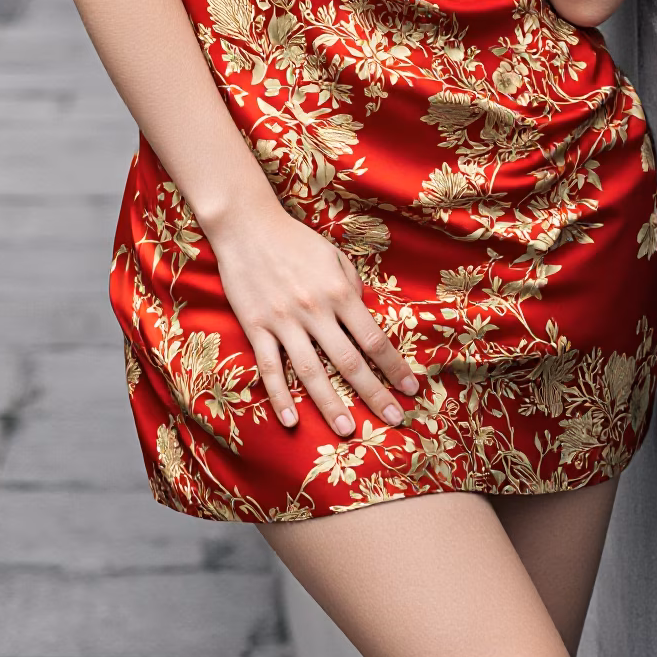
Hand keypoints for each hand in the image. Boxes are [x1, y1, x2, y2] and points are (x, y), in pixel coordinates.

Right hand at [208, 202, 420, 435]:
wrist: (247, 225)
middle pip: (349, 361)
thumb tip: (363, 314)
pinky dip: (279, 395)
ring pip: (311, 371)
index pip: (373, 338)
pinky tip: (291, 420)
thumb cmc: (294, 239)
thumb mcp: (333, 255)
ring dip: (331, 404)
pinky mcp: (256, 326)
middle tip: (394, 419)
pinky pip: (269, 367)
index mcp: (338, 291)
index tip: (410, 389)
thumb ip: (351, 286)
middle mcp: (314, 310)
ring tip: (347, 430)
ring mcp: (283, 321)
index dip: (394, 367)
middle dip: (374, 394)